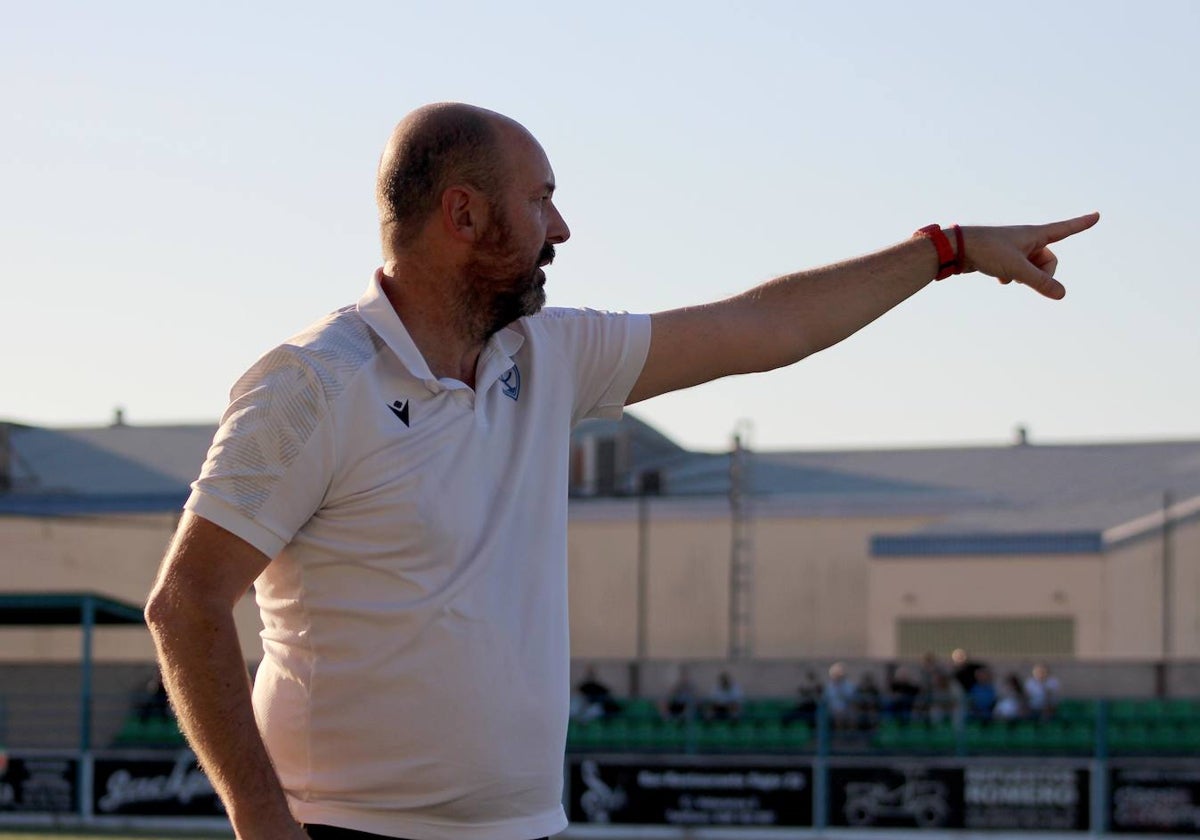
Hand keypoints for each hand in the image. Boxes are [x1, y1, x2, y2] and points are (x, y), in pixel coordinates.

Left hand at [959, 212, 1099, 299]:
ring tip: (1006, 273)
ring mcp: (1015, 249)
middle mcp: (1028, 239)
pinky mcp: (1003, 257)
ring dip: (1023, 277)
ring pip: (1031, 269)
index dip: (1082, 224)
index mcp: (1035, 234)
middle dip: (1041, 274)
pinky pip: (1016, 272)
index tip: (1097, 215)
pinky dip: (1010, 277)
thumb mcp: (1017, 269)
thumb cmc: (988, 251)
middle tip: (1024, 278)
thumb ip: (1040, 282)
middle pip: (1049, 261)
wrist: (958, 249)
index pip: (1065, 229)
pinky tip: (997, 276)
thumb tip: (1062, 295)